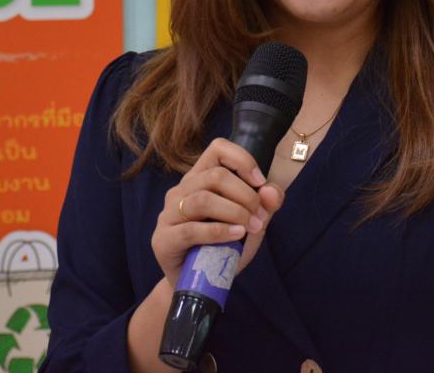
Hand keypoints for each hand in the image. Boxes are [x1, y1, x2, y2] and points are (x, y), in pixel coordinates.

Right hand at [152, 138, 283, 287]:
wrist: (198, 286)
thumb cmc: (223, 249)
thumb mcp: (251, 224)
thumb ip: (265, 205)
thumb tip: (270, 190)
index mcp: (199, 179)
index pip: (217, 149)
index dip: (242, 160)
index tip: (260, 182)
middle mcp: (181, 191)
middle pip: (215, 175)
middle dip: (245, 195)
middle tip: (260, 217)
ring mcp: (168, 214)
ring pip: (203, 199)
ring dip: (235, 212)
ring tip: (252, 227)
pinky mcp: (163, 239)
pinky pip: (191, 229)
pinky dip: (219, 231)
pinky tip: (236, 236)